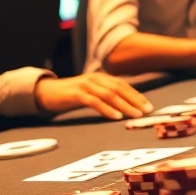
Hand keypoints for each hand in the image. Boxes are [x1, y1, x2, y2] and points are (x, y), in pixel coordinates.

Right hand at [34, 74, 152, 120]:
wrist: (46, 92)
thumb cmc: (71, 95)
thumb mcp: (91, 92)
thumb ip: (105, 96)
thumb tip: (125, 106)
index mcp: (101, 77)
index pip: (123, 85)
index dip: (137, 95)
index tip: (148, 107)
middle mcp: (95, 78)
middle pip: (119, 89)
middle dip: (135, 100)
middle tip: (146, 111)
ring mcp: (85, 85)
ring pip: (109, 94)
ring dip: (124, 105)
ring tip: (135, 115)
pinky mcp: (76, 94)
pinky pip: (94, 101)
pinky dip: (107, 109)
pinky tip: (116, 116)